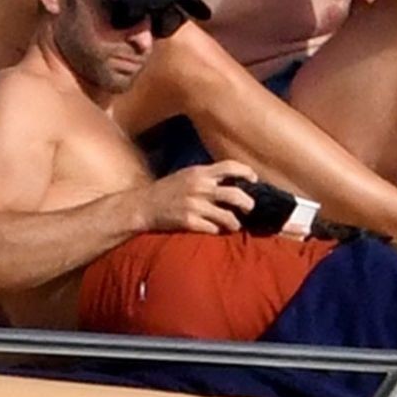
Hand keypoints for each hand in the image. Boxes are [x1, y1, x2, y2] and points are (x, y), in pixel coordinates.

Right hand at [134, 160, 257, 234]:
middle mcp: (199, 187)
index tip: (254, 179)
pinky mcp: (188, 221)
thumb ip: (207, 176)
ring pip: (227, 216)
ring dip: (235, 223)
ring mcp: (194, 205)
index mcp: (199, 173)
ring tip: (235, 225)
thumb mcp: (186, 175)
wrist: (142, 206)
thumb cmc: (166, 190)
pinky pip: (213, 228)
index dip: (246, 172)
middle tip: (249, 208)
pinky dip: (218, 230)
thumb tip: (231, 180)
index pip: (230, 166)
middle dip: (248, 204)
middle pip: (235, 195)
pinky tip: (216, 230)